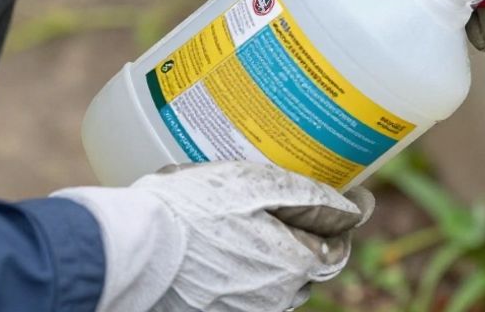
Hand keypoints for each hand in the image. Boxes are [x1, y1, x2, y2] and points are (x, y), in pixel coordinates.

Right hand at [54, 161, 372, 311]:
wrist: (129, 249)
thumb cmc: (193, 210)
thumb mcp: (256, 184)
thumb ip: (310, 197)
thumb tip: (355, 207)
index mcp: (293, 265)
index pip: (336, 247)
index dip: (343, 219)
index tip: (351, 197)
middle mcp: (276, 298)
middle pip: (307, 266)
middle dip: (309, 238)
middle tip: (304, 206)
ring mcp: (245, 310)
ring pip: (276, 282)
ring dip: (276, 255)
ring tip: (260, 222)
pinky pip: (245, 292)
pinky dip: (246, 270)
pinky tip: (228, 245)